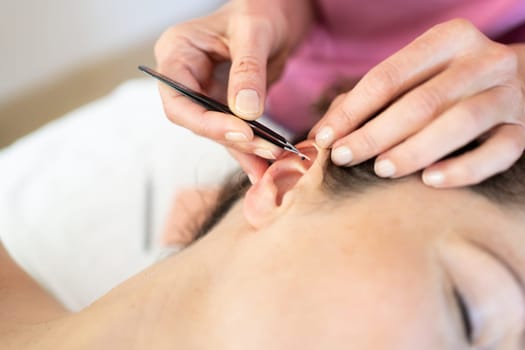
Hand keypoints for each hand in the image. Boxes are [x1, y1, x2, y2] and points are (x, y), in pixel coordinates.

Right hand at [155, 0, 312, 181]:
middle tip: (267, 151)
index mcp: (178, 52)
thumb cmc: (261, 8)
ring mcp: (204, 92)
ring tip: (270, 167)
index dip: (206, 122)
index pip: (177, 100)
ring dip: (244, 150)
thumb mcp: (255, 32)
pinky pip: (233, 130)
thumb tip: (245, 113)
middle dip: (231, 139)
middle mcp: (186, 76)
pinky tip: (266, 163)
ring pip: (216, 130)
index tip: (242, 132)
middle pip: (196, 120)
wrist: (278, 12)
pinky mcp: (224, 104)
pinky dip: (251, 147)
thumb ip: (248, 70)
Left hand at [310, 19, 524, 187]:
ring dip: (415, 150)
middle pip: (421, 101)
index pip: (388, 77)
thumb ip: (366, 101)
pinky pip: (498, 152)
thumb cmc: (445, 85)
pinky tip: (431, 181)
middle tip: (344, 158)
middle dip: (375, 134)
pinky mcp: (523, 128)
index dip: (352, 111)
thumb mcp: (409, 79)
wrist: (515, 83)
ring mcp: (507, 95)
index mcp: (447, 40)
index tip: (324, 139)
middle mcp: (482, 61)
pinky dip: (464, 168)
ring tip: (382, 170)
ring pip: (460, 124)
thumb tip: (319, 135)